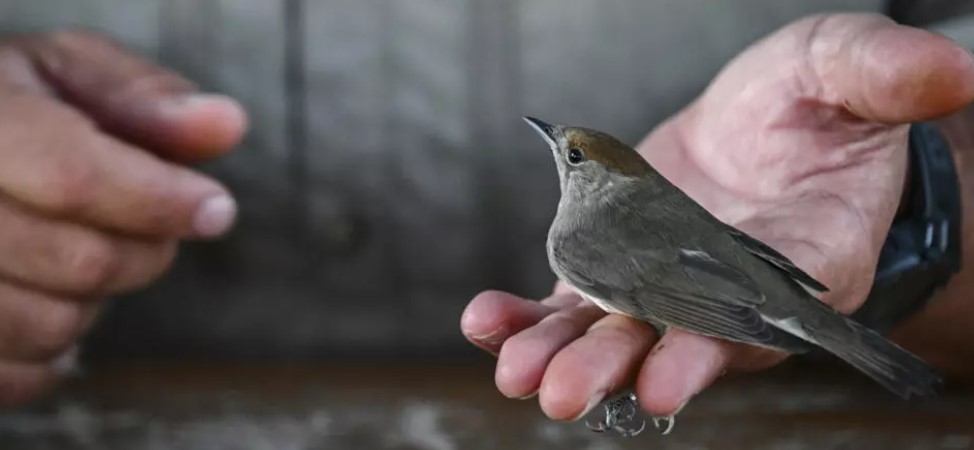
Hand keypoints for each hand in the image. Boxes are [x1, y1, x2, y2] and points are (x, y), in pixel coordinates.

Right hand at [0, 31, 245, 403]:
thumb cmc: (7, 106)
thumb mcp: (65, 72)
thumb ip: (142, 96)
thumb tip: (227, 123)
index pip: (72, 177)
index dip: (159, 201)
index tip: (216, 209)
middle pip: (78, 261)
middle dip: (141, 249)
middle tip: (146, 222)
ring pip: (50, 326)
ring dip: (93, 300)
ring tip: (76, 249)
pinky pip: (16, 377)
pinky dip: (51, 349)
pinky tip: (41, 294)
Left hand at [461, 13, 973, 420]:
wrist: (768, 129)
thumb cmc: (820, 112)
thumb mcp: (847, 74)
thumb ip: (883, 74)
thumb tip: (955, 70)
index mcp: (802, 259)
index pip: (760, 314)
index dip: (714, 346)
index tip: (668, 377)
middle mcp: (728, 291)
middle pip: (672, 339)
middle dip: (617, 367)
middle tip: (566, 395)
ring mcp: (665, 286)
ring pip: (612, 333)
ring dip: (563, 357)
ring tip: (515, 373)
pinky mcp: (618, 271)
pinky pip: (570, 305)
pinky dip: (529, 316)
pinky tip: (489, 320)